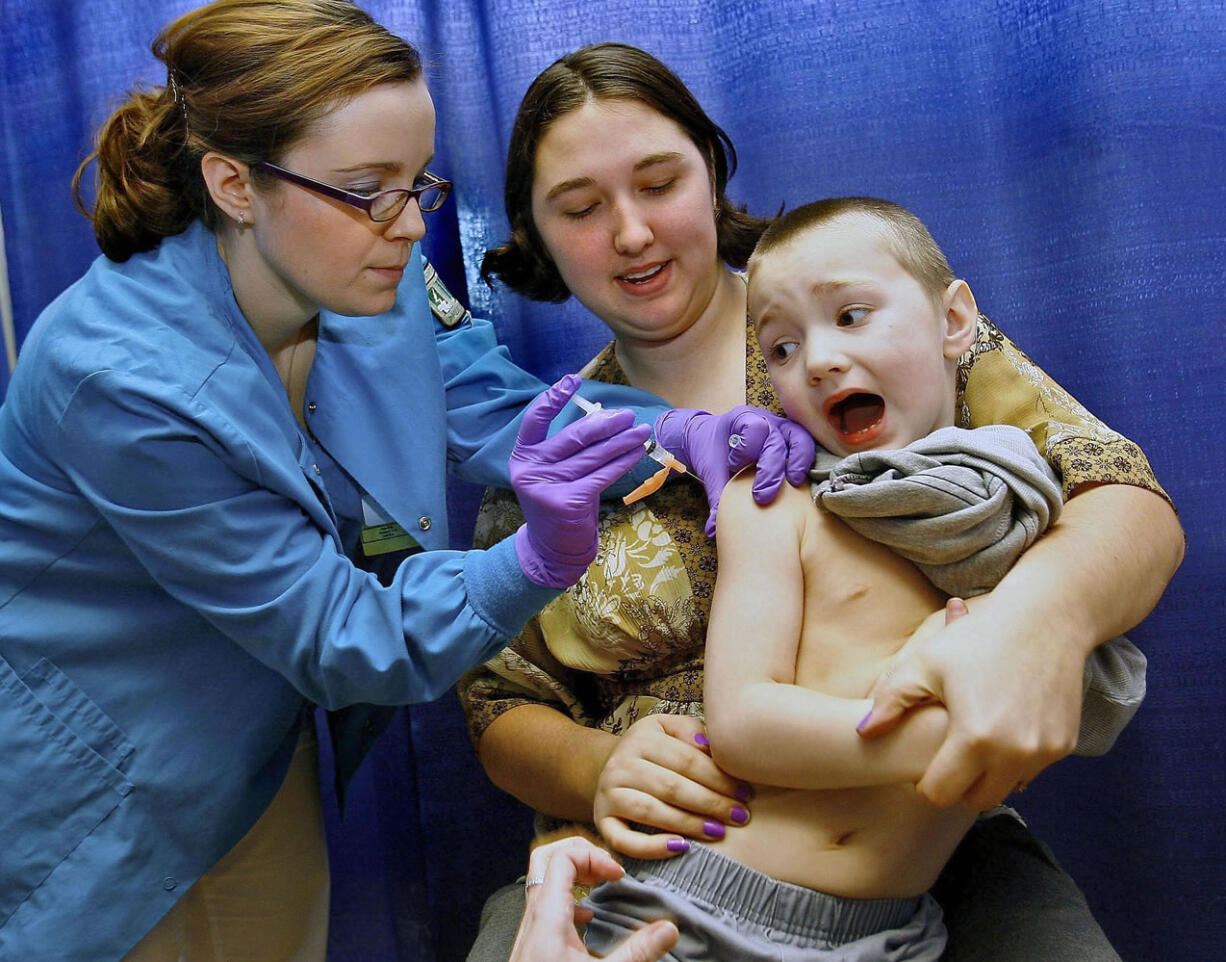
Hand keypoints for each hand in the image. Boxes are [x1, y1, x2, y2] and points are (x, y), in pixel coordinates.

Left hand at [510, 835, 678, 961]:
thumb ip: (637, 952)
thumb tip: (669, 929)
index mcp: (548, 915)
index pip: (564, 857)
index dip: (594, 857)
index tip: (618, 877)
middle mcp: (534, 916)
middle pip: (546, 858)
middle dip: (580, 855)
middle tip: (606, 871)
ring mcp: (530, 929)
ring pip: (545, 881)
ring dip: (574, 877)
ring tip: (602, 890)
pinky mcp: (533, 944)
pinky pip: (547, 905)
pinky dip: (569, 900)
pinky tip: (588, 922)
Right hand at [512, 375, 650, 587]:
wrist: (553, 549)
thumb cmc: (561, 502)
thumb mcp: (558, 472)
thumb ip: (571, 448)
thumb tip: (605, 416)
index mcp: (523, 456)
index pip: (534, 419)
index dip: (554, 398)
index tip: (573, 380)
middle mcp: (529, 469)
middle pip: (572, 437)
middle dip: (605, 424)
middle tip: (628, 415)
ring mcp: (546, 487)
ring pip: (592, 456)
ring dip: (622, 442)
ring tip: (642, 430)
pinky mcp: (567, 502)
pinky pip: (602, 476)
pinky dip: (623, 462)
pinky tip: (637, 452)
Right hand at [593, 714, 751, 857]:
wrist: (609, 767)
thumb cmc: (652, 751)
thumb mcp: (668, 729)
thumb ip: (691, 731)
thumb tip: (711, 747)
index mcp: (641, 739)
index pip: (687, 761)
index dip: (719, 778)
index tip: (745, 794)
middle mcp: (620, 765)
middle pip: (672, 787)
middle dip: (711, 803)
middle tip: (739, 816)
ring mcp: (608, 794)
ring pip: (652, 812)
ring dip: (689, 824)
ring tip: (718, 831)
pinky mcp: (602, 822)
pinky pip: (625, 841)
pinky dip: (653, 848)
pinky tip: (681, 847)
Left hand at [653, 406, 814, 536]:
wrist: (713, 440)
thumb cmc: (713, 452)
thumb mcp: (710, 471)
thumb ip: (715, 497)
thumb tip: (713, 531)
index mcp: (742, 419)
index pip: (753, 428)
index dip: (745, 449)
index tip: (732, 466)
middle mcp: (766, 420)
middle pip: (776, 441)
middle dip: (771, 469)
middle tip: (762, 496)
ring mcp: (782, 428)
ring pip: (800, 438)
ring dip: (799, 461)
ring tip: (794, 483)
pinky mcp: (792, 440)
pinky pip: (806, 446)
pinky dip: (806, 462)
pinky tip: (801, 483)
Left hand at [859, 596, 1081, 808]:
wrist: (1045, 620)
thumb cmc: (976, 638)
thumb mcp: (925, 663)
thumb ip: (889, 701)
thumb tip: (864, 733)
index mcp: (974, 738)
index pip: (939, 794)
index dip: (924, 782)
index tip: (922, 762)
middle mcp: (1014, 753)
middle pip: (975, 800)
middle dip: (958, 784)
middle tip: (946, 755)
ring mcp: (1044, 751)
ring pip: (1006, 787)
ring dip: (988, 774)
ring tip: (971, 740)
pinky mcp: (1064, 744)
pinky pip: (1030, 770)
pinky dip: (1013, 759)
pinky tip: (999, 729)